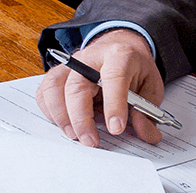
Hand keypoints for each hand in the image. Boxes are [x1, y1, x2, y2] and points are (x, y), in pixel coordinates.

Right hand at [35, 29, 163, 146]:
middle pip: (77, 86)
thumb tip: (147, 134)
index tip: (116, 128)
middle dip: (82, 119)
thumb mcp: (150, 87)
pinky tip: (64, 124)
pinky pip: (45, 92)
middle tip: (91, 142)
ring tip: (75, 135)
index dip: (114, 104)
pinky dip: (50, 111)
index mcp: (119, 55)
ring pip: (55, 87)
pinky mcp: (58, 74)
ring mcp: (71, 65)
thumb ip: (148, 112)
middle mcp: (91, 57)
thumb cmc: (133, 68)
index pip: (114, 77)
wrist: (119, 47)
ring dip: (62, 116)